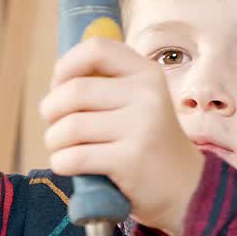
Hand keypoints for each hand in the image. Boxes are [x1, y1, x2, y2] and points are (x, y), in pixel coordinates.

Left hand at [40, 38, 204, 235]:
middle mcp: (147, 95)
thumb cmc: (148, 141)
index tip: (59, 87)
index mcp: (147, 73)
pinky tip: (68, 165)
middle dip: (50, 110)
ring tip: (61, 148)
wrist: (186, 186)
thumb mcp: (140, 102)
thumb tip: (57, 81)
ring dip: (54, 140)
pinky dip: (61, 162)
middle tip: (55, 127)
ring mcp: (141, 127)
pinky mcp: (130, 160)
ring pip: (70, 127)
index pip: (96, 49)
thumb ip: (107, 85)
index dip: (66, 66)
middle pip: (74, 91)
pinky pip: (75, 157)